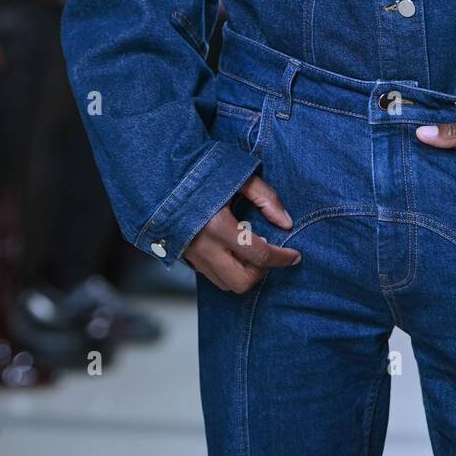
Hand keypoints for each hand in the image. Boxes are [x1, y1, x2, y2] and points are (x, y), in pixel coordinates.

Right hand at [182, 171, 301, 292]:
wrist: (161, 176)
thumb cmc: (200, 171)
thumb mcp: (239, 175)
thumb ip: (266, 198)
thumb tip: (286, 222)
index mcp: (218, 226)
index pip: (259, 255)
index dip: (282, 258)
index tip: (294, 256)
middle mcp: (204, 247)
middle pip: (242, 282)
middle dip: (261, 271)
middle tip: (269, 252)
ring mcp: (192, 256)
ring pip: (226, 284)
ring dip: (244, 273)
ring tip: (250, 249)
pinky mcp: (185, 258)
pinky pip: (212, 276)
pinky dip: (228, 269)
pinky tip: (233, 249)